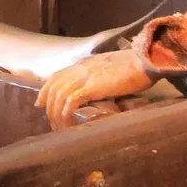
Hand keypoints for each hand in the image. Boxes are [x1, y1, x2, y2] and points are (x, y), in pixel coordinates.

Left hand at [37, 49, 154, 129]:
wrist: (146, 59)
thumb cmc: (135, 65)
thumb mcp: (111, 68)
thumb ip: (100, 77)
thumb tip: (99, 90)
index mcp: (85, 64)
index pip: (57, 76)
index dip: (45, 90)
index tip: (40, 104)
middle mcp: (81, 68)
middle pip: (54, 87)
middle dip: (49, 107)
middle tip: (52, 123)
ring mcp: (86, 76)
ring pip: (59, 95)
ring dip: (56, 114)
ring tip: (60, 128)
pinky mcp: (93, 86)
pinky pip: (72, 100)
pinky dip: (66, 112)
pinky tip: (68, 122)